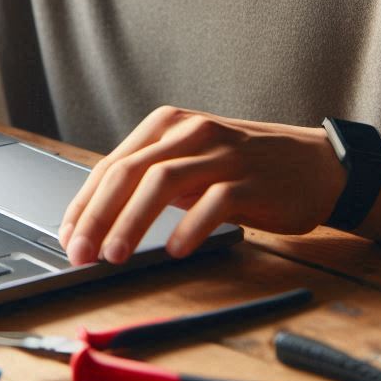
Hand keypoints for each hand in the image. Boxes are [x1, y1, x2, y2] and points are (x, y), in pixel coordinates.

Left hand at [58, 106, 345, 265]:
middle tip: (79, 253)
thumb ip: (149, 177)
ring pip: (163, 182)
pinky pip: (214, 201)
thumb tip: (98, 216)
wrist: (314, 164)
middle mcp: (190, 132)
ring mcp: (221, 154)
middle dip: (97, 215)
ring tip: (115, 256)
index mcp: (168, 125)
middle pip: (129, 171)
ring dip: (132, 221)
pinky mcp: (250, 180)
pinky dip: (190, 226)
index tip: (66, 236)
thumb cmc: (243, 166)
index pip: (112, 164)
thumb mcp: (190, 160)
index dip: (85, 203)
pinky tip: (175, 249)